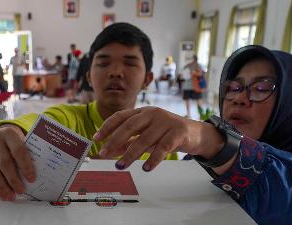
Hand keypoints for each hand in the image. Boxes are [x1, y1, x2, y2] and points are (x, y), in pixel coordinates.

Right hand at [0, 125, 35, 200]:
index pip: (18, 150)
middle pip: (4, 162)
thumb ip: (30, 151)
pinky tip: (3, 195)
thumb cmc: (17, 139)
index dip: (25, 165)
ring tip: (12, 197)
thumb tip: (42, 172)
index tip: (32, 179)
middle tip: (21, 191)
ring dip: (3, 186)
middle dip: (13, 179)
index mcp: (9, 134)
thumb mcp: (24, 139)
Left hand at [93, 107, 224, 171]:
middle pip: (129, 126)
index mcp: (143, 111)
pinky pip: (163, 147)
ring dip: (130, 154)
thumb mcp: (146, 135)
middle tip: (104, 154)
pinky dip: (154, 159)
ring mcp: (166, 121)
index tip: (96, 138)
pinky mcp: (178, 132)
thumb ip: (129, 141)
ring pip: (144, 139)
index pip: (121, 116)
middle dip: (115, 141)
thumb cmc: (166, 133)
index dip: (107, 127)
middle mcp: (152, 113)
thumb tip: (109, 150)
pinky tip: (147, 168)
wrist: (195, 133)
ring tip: (121, 165)